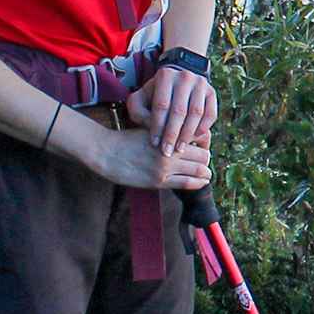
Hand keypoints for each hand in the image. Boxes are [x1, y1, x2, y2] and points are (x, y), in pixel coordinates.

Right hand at [95, 124, 211, 191]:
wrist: (106, 152)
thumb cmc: (128, 139)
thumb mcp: (151, 129)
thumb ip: (170, 133)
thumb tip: (190, 136)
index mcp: (168, 135)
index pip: (201, 139)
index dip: (205, 144)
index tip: (203, 147)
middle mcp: (169, 150)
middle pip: (204, 156)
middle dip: (206, 160)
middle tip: (203, 162)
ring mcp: (165, 167)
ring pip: (199, 171)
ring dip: (205, 173)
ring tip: (206, 174)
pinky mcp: (159, 181)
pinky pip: (187, 184)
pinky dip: (198, 183)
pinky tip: (200, 181)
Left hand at [126, 66, 217, 155]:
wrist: (174, 84)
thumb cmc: (152, 97)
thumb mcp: (139, 101)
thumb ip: (139, 113)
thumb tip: (152, 127)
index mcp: (165, 75)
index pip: (162, 105)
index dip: (158, 126)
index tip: (154, 144)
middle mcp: (185, 76)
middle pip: (180, 110)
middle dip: (173, 134)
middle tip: (167, 152)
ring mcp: (201, 83)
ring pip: (196, 113)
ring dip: (187, 134)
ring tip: (179, 149)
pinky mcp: (212, 93)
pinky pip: (210, 115)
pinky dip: (202, 128)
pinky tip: (193, 139)